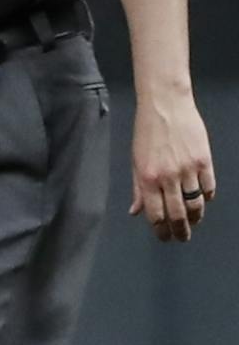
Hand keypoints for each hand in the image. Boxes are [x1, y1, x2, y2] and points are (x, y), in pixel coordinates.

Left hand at [130, 92, 215, 242]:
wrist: (166, 106)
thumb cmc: (146, 133)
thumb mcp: (135, 161)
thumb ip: (138, 189)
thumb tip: (136, 212)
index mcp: (148, 179)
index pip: (156, 215)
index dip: (161, 230)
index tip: (165, 238)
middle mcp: (168, 178)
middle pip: (178, 214)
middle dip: (180, 231)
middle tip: (182, 238)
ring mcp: (188, 170)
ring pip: (196, 204)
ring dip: (196, 218)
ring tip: (193, 223)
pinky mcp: (204, 161)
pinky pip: (209, 186)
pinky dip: (207, 197)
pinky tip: (204, 200)